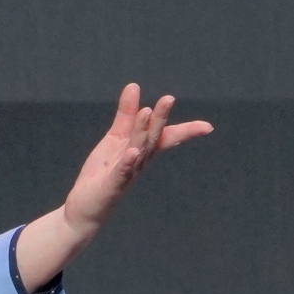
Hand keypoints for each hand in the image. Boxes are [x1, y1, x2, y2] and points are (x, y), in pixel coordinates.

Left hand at [14, 84, 212, 291]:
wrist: (85, 207)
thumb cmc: (103, 172)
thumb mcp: (115, 139)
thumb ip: (126, 114)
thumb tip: (134, 86)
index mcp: (142, 149)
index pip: (166, 137)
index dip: (186, 131)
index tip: (208, 127)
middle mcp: (139, 161)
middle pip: (152, 138)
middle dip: (160, 119)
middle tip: (168, 99)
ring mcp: (127, 174)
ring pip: (138, 150)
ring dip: (143, 131)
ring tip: (146, 111)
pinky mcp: (111, 185)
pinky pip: (122, 171)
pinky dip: (127, 162)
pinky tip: (132, 152)